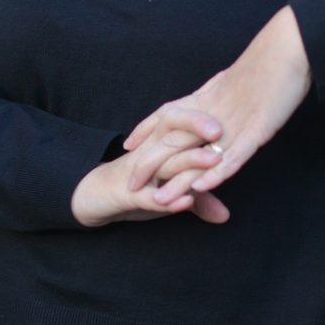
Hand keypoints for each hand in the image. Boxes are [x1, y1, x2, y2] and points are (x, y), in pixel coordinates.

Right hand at [71, 118, 230, 227]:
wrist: (96, 195)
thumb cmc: (138, 186)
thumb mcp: (171, 190)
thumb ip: (198, 199)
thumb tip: (225, 215)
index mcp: (161, 141)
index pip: (182, 118)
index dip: (203, 113)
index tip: (228, 109)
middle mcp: (151, 151)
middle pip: (174, 128)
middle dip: (198, 126)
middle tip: (222, 128)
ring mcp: (140, 172)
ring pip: (166, 160)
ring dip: (191, 160)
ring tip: (215, 160)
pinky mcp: (130, 195)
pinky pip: (150, 196)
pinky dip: (168, 201)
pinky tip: (186, 203)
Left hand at [121, 6, 311, 202]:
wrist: (288, 48)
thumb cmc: (269, 62)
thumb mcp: (239, 79)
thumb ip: (225, 92)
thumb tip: (220, 92)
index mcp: (208, 96)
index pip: (167, 114)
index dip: (146, 129)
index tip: (129, 144)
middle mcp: (213, 110)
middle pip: (174, 141)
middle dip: (151, 165)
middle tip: (131, 185)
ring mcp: (233, 121)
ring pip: (199, 156)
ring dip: (179, 181)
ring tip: (161, 200)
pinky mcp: (256, 130)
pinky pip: (233, 155)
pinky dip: (216, 172)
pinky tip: (202, 187)